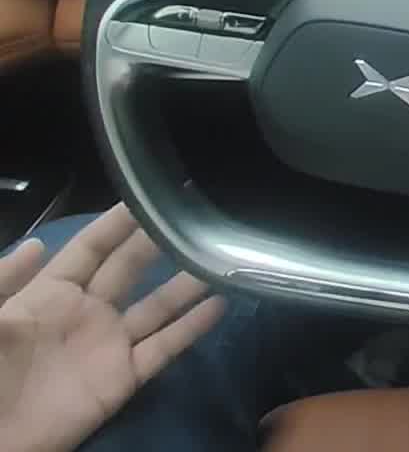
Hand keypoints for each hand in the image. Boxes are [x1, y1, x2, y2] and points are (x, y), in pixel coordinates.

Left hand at [0, 205, 226, 451]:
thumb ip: (4, 283)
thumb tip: (38, 243)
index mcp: (47, 295)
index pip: (89, 249)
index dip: (116, 223)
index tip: (146, 197)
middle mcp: (85, 313)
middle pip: (128, 269)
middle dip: (157, 241)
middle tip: (191, 215)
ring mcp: (108, 345)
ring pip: (156, 306)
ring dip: (187, 282)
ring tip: (218, 255)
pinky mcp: (124, 379)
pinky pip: (164, 349)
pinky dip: (192, 328)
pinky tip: (219, 305)